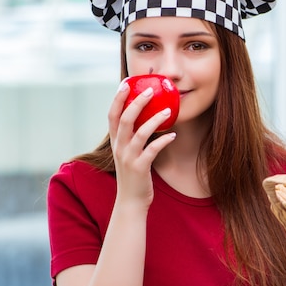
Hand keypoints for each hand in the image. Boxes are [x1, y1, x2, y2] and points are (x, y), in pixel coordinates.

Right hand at [108, 80, 176, 206]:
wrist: (131, 201)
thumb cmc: (134, 174)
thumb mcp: (129, 152)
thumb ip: (133, 136)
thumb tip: (146, 116)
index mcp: (116, 142)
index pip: (112, 115)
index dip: (117, 99)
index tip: (125, 84)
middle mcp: (119, 148)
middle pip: (125, 119)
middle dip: (137, 103)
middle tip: (150, 90)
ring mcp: (128, 158)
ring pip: (139, 133)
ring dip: (154, 120)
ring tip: (168, 110)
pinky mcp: (140, 168)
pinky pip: (152, 150)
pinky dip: (163, 141)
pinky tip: (173, 135)